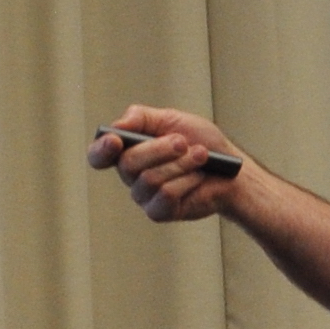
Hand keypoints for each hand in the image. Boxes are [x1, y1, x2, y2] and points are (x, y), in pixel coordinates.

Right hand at [90, 105, 246, 222]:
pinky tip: (198, 177)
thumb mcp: (172, 119)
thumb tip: (118, 125)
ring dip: (181, 163)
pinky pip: (166, 195)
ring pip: (150, 179)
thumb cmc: (200, 142)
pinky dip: (188, 181)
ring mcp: (143, 195)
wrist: (230, 169)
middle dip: (160, 149)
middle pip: (128, 163)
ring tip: (201, 156)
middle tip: (183, 142)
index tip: (114, 140)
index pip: (99, 156)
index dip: (100, 150)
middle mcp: (130, 175)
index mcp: (128, 150)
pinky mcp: (159, 211)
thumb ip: (142, 117)